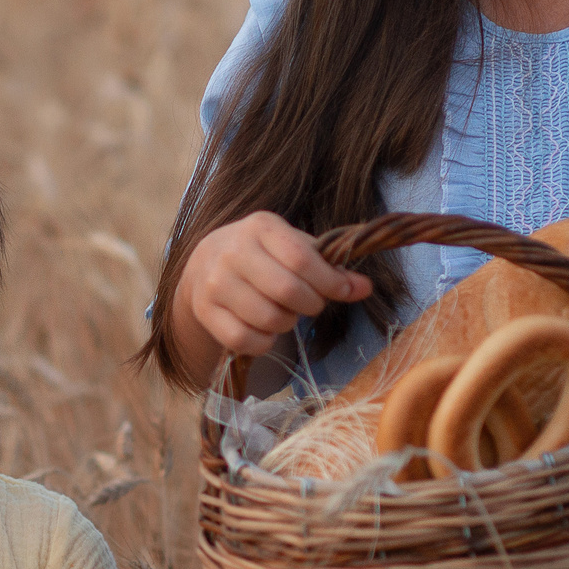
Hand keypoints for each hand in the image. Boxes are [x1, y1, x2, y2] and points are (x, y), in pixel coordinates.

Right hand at [181, 212, 373, 359]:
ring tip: (284, 312)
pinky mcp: (203, 311)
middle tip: (311, 304)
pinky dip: (264, 341)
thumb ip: (330, 267)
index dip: (330, 281)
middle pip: (286, 290)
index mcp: (260, 227)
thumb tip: (364, 288)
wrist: (205, 263)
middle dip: (310, 304)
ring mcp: (214, 282)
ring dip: (287, 323)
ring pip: (267, 318)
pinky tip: (264, 328)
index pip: (301, 259)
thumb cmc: (263, 255)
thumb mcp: (295, 248)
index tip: (344, 291)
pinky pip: (244, 339)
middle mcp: (232, 251)